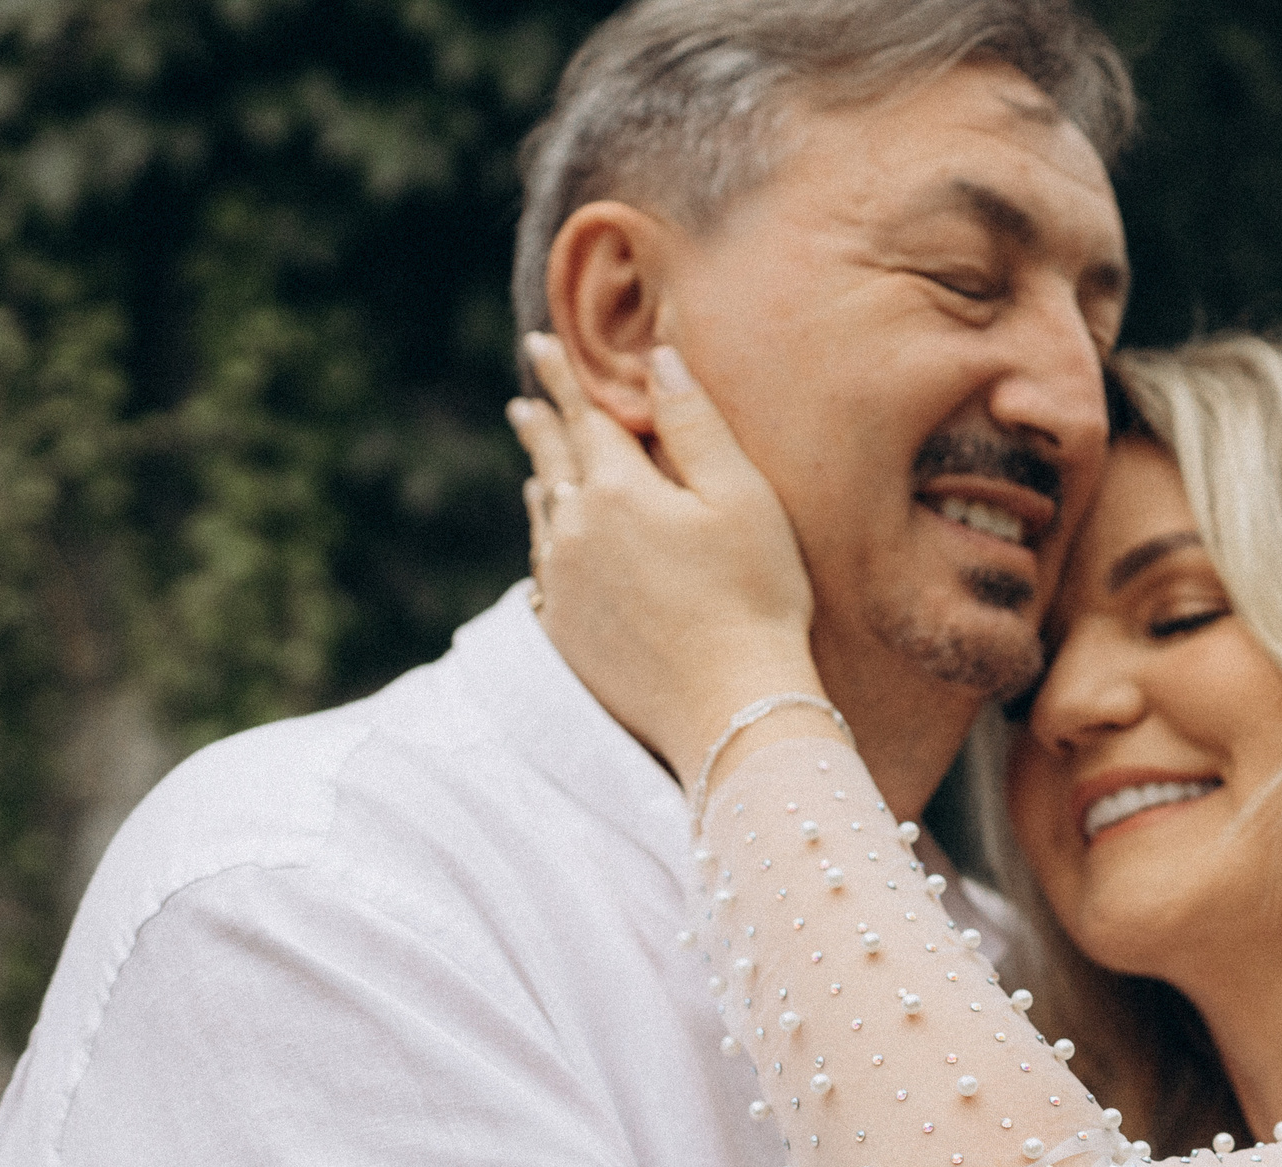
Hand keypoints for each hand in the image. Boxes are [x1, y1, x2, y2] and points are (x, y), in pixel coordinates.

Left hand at [509, 333, 824, 789]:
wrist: (732, 708)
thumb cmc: (755, 599)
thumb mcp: (742, 499)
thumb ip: (696, 425)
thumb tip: (658, 361)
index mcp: (617, 490)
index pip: (585, 417)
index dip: (564, 378)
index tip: (539, 343)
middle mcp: (576, 532)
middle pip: (553, 463)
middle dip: (542, 425)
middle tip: (526, 400)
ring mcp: (564, 586)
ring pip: (544, 517)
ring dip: (542, 481)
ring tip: (538, 465)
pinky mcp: (566, 634)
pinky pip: (544, 571)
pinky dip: (546, 541)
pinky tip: (550, 543)